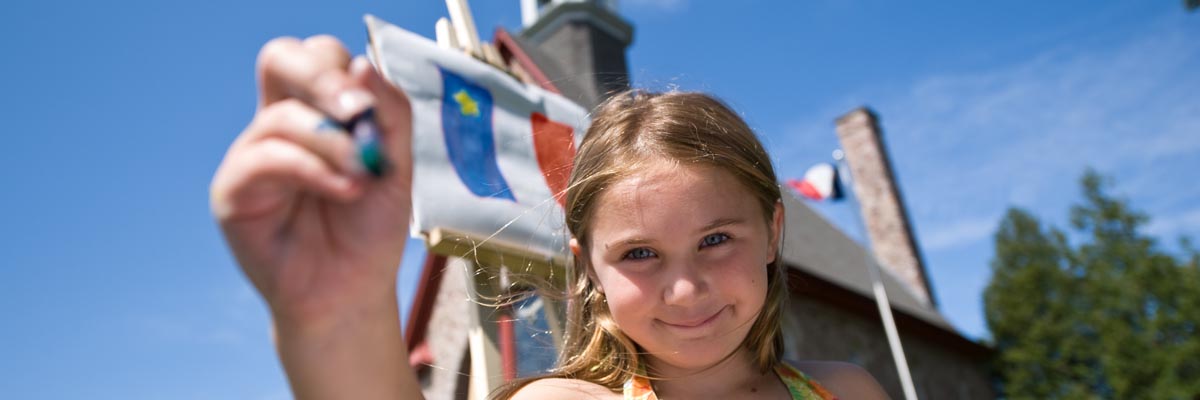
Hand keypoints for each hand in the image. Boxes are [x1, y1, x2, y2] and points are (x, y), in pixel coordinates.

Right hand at [210, 35, 413, 331]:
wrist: (351, 290)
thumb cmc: (369, 228)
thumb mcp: (396, 166)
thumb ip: (390, 116)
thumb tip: (363, 68)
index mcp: (318, 109)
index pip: (319, 57)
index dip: (343, 70)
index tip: (372, 108)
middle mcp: (280, 124)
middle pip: (280, 59)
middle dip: (321, 78)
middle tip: (357, 113)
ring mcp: (253, 153)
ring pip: (282, 116)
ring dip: (333, 142)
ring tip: (364, 176)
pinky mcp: (234, 190)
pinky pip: (267, 159)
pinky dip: (313, 169)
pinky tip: (346, 190)